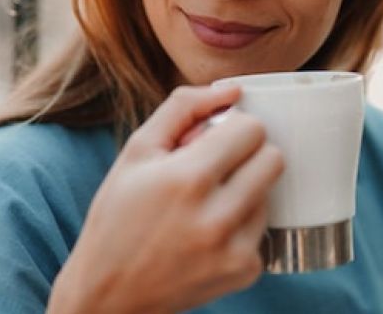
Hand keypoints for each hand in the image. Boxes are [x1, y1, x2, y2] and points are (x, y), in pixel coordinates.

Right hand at [47, 85, 284, 313]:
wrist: (108, 294)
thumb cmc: (118, 215)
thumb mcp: (137, 151)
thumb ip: (183, 108)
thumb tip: (234, 89)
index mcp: (187, 179)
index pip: (252, 129)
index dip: (233, 128)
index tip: (213, 140)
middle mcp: (216, 217)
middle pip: (273, 159)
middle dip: (248, 154)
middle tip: (218, 167)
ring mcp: (234, 249)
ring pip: (270, 193)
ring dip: (246, 191)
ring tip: (206, 204)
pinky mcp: (245, 272)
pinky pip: (264, 230)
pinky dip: (242, 226)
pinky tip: (208, 234)